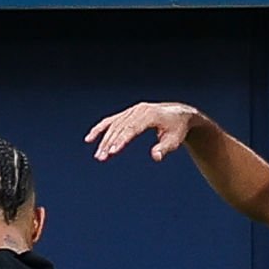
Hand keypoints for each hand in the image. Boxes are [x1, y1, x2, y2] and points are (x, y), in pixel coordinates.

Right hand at [85, 102, 200, 162]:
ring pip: (114, 125)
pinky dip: (100, 129)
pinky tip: (90, 138)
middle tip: (101, 157)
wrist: (179, 115)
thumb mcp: (174, 140)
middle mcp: (139, 110)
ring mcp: (132, 111)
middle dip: (109, 142)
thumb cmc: (177, 129)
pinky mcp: (128, 113)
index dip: (121, 140)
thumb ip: (165, 149)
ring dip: (104, 140)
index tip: (112, 151)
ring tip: (99, 156)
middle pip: (120, 127)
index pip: (132, 128)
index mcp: (150, 115)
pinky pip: (111, 121)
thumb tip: (155, 157)